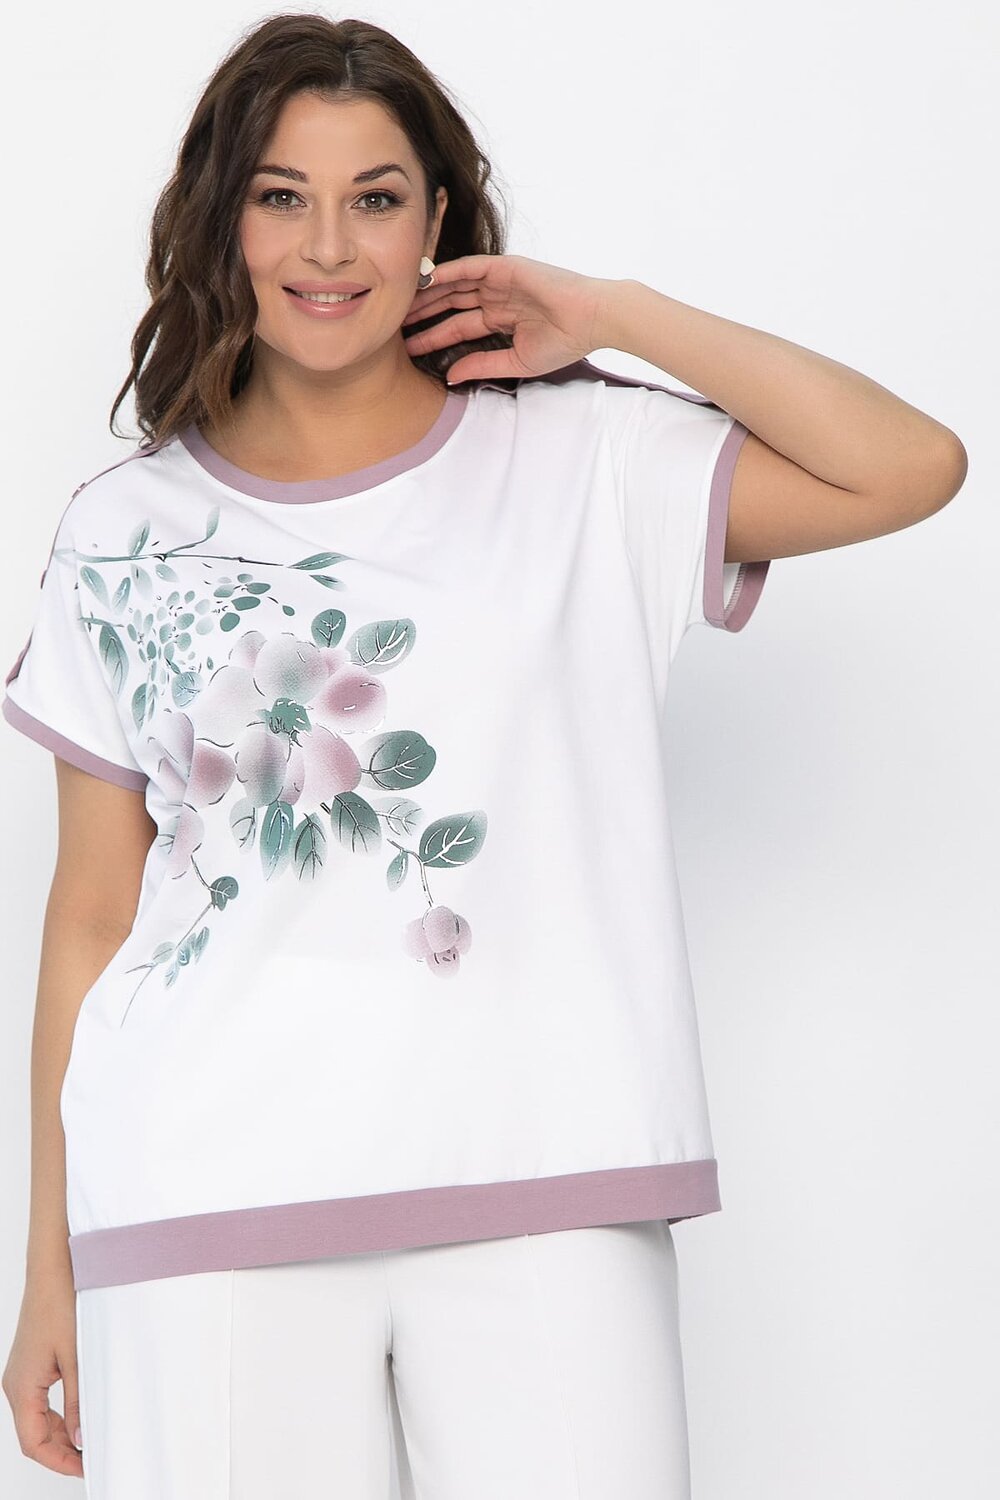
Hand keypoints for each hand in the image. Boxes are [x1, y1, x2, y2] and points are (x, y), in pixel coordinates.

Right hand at [2, 1271, 83, 1478]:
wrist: (54, 1269)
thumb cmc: (61, 1305)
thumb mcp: (77, 1358)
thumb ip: (79, 1401)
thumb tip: (82, 1439)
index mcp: (22, 1388)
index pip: (33, 1444)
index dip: (59, 1462)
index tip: (86, 1468)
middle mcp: (16, 1385)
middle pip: (34, 1435)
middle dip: (62, 1451)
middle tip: (93, 1456)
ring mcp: (22, 1374)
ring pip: (37, 1419)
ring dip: (61, 1433)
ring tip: (91, 1439)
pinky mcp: (32, 1363)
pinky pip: (40, 1401)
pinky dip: (59, 1414)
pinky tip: (81, 1414)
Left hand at [401, 253, 616, 383]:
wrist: (591, 319)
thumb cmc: (564, 341)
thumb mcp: (517, 361)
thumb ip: (482, 366)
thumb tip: (451, 376)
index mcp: (500, 319)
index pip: (458, 327)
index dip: (433, 336)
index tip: (409, 348)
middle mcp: (495, 297)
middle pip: (449, 303)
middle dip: (423, 313)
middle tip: (394, 322)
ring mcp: (499, 281)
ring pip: (453, 285)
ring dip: (427, 293)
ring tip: (400, 302)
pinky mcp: (504, 267)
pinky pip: (468, 268)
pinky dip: (446, 273)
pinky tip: (424, 281)